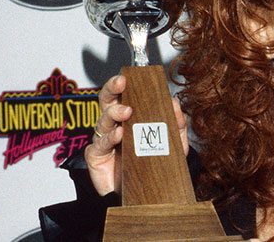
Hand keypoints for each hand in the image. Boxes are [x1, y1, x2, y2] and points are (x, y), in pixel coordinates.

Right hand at [85, 75, 189, 195]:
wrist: (146, 197)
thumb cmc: (155, 166)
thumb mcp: (174, 144)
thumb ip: (176, 124)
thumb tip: (174, 102)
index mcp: (131, 118)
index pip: (123, 95)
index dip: (122, 83)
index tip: (128, 75)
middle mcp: (114, 126)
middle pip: (107, 101)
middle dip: (112, 89)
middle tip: (121, 83)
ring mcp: (104, 141)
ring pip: (103, 121)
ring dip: (114, 112)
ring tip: (126, 112)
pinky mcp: (96, 158)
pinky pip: (99, 145)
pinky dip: (109, 138)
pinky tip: (118, 135)